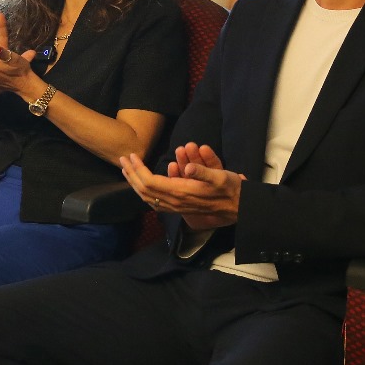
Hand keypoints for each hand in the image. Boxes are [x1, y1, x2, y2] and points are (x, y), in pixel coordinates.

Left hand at [121, 143, 242, 230]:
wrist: (240, 208)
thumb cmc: (230, 189)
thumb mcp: (220, 176)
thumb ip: (203, 171)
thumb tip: (187, 167)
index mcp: (181, 192)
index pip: (150, 181)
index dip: (138, 169)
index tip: (131, 156)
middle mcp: (175, 202)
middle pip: (144, 190)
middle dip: (131, 175)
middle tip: (123, 160)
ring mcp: (176, 207)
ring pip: (147, 198)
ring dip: (135, 183)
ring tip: (128, 171)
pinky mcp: (179, 209)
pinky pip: (155, 202)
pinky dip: (145, 192)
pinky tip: (142, 185)